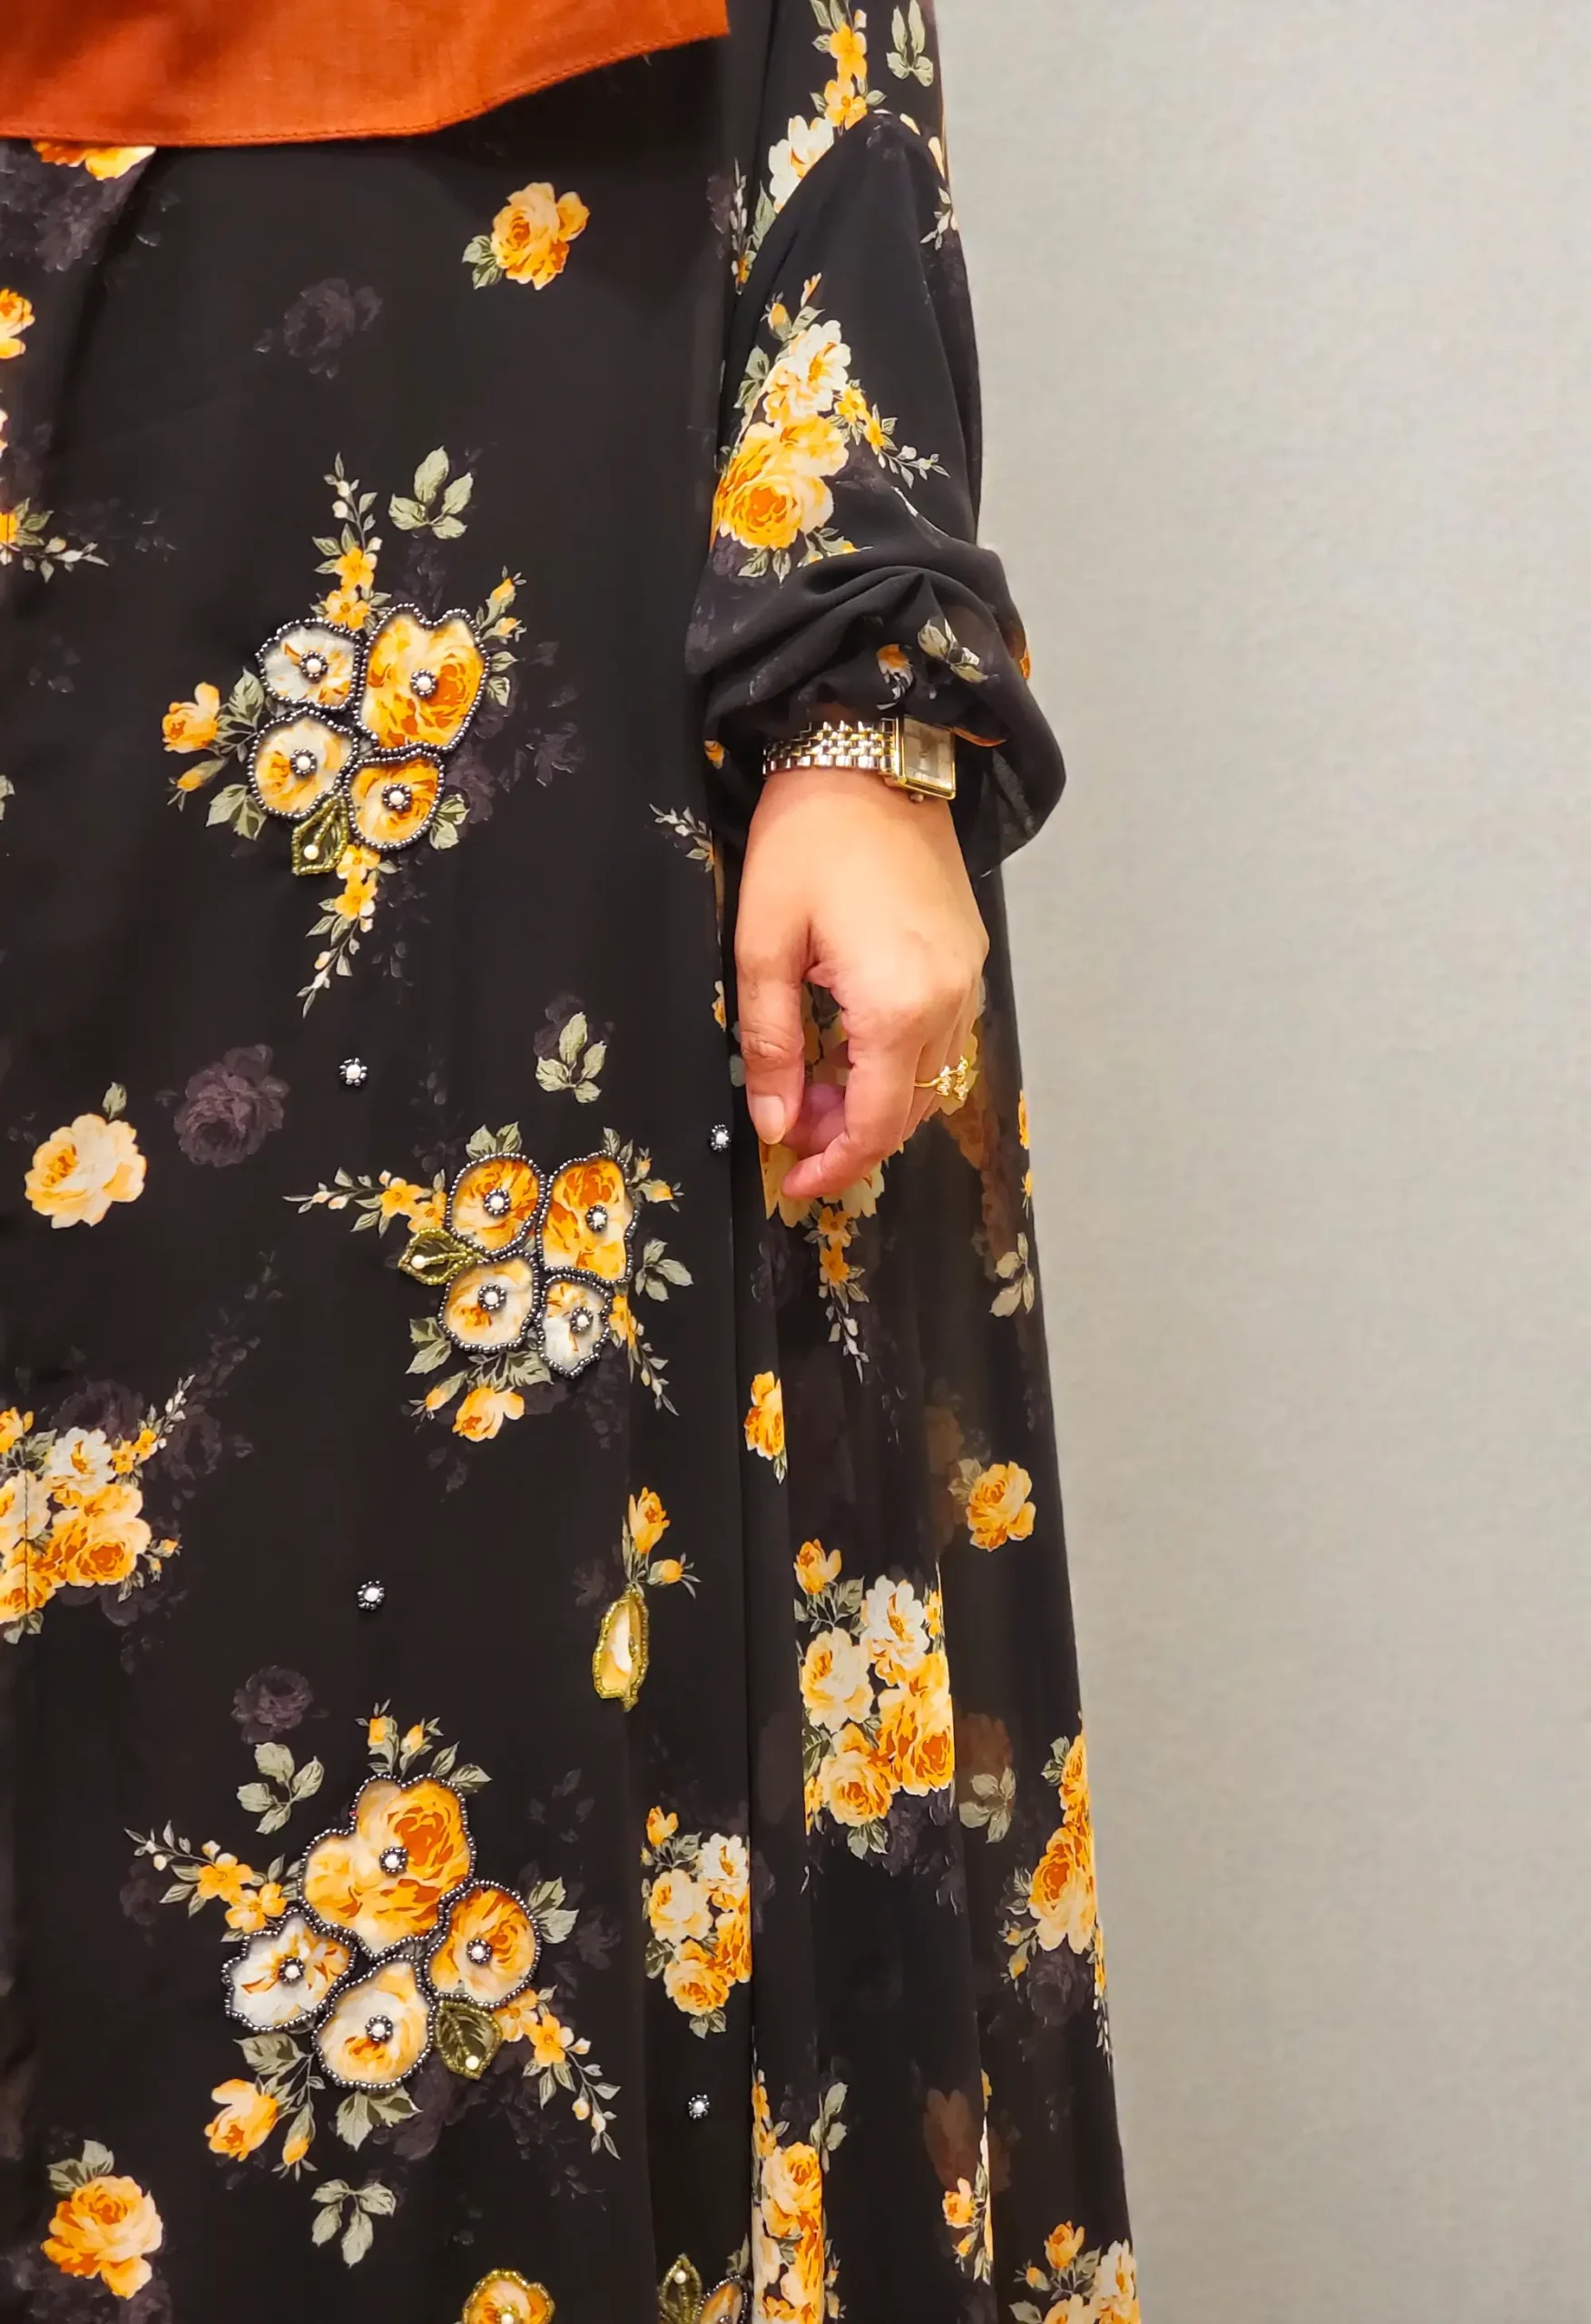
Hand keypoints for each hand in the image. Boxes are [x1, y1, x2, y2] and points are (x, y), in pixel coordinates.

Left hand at [736, 761, 987, 1201]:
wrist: (869, 757)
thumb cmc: (807, 839)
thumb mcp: (763, 944)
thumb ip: (769, 1043)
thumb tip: (774, 1121)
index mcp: (897, 1005)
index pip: (878, 1123)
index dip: (836, 1165)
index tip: (794, 1180)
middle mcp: (950, 1002)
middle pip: (910, 1111)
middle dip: (850, 1135)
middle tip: (790, 1126)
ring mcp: (968, 980)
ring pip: (933, 1081)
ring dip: (877, 1102)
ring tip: (815, 1089)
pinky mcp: (969, 958)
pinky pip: (945, 1040)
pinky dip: (901, 1064)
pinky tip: (853, 1048)